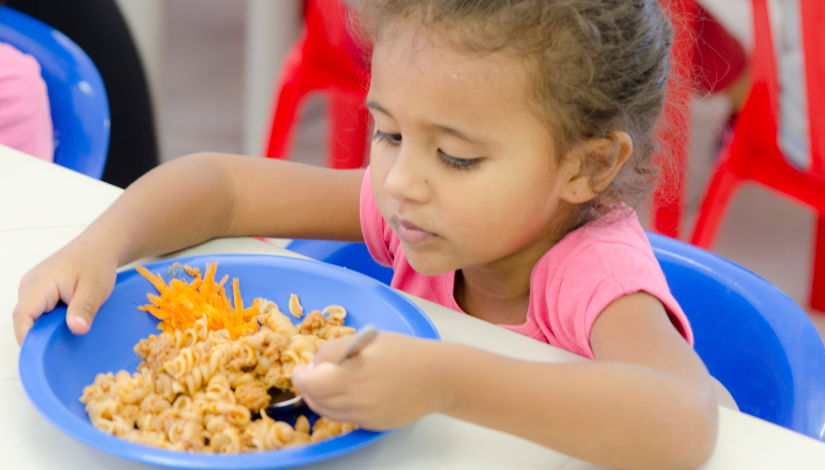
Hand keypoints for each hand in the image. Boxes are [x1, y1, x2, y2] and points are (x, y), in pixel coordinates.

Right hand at [13, 238, 117, 344]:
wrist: (98, 246)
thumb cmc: (96, 264)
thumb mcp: (95, 288)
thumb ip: (84, 308)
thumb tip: (76, 328)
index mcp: (40, 284)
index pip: (22, 316)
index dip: (27, 337)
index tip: (40, 354)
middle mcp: (29, 285)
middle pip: (24, 318)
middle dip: (38, 335)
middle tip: (58, 348)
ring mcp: (32, 286)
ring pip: (30, 315)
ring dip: (44, 326)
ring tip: (64, 334)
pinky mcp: (38, 289)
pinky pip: (37, 309)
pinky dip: (48, 319)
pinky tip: (64, 322)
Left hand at [291, 332, 448, 429]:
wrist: (438, 377)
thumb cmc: (405, 352)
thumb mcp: (366, 339)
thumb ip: (335, 350)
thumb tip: (314, 364)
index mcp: (353, 375)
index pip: (311, 384)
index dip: (300, 376)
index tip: (299, 369)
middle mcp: (356, 400)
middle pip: (315, 400)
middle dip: (307, 387)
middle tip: (310, 374)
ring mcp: (365, 416)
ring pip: (327, 412)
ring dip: (320, 398)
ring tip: (327, 383)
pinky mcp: (372, 425)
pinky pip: (345, 418)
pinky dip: (338, 407)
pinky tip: (347, 393)